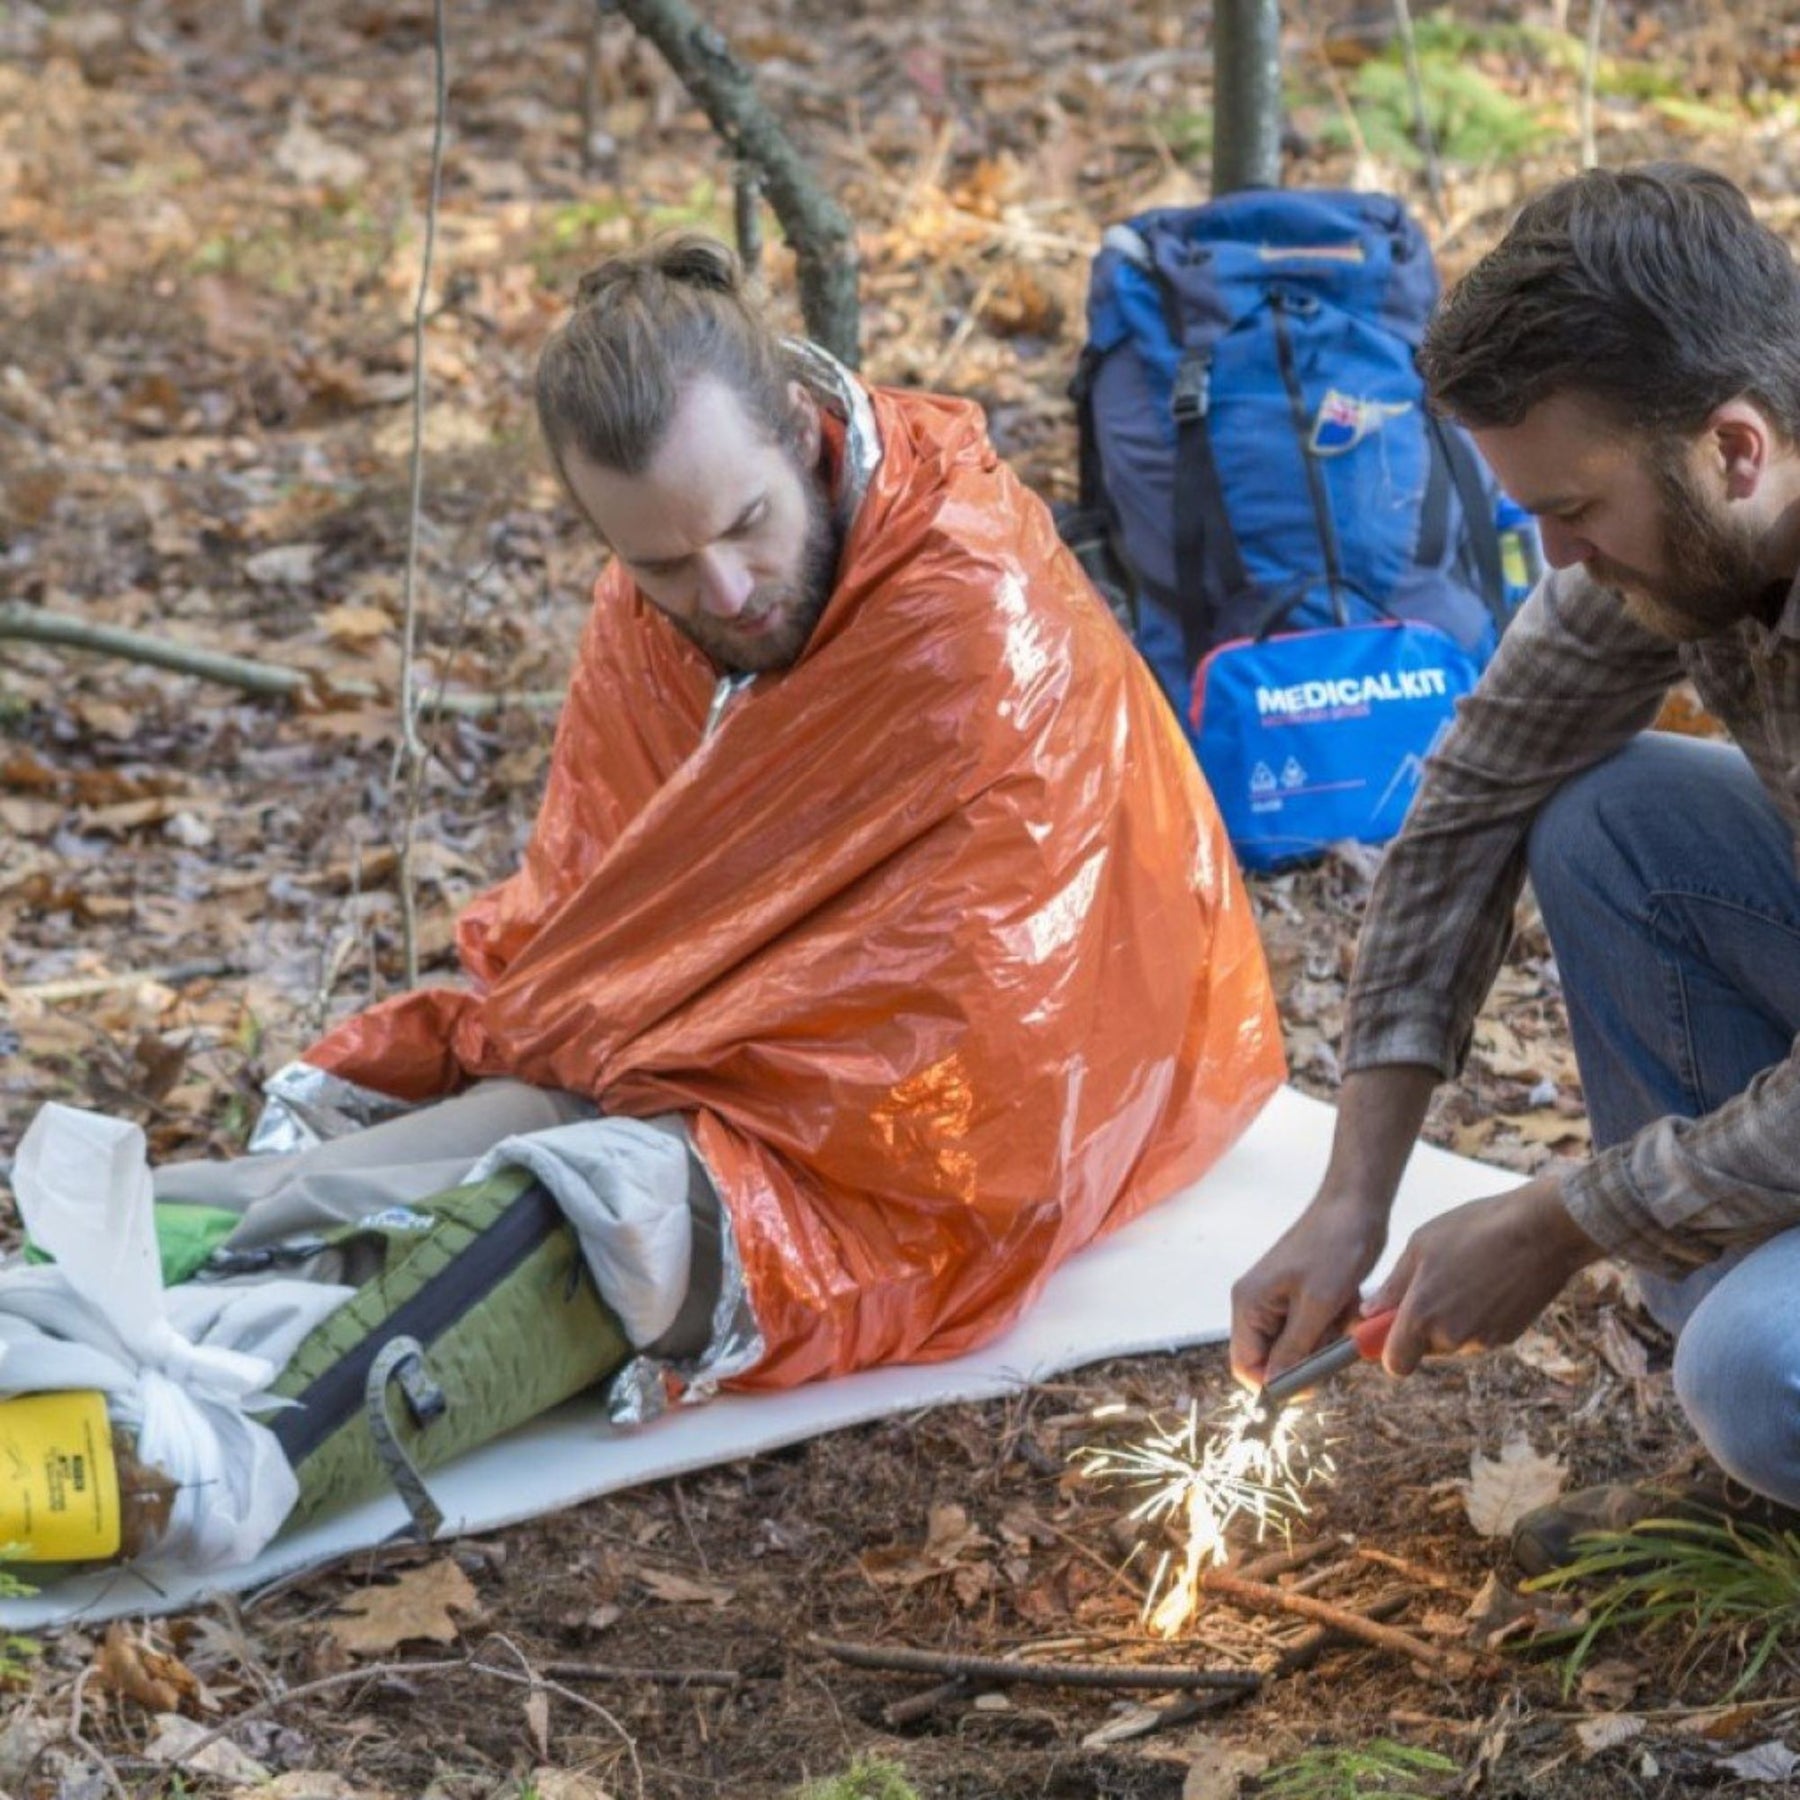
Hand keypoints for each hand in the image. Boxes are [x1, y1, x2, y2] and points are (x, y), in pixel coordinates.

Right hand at [1230, 1191, 1387, 1388]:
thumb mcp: (1317, 1305)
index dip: (1276, 1384)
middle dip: (1309, 1355)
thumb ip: (1293, 1350)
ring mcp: (1278, 1299)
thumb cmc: (1335, 1249)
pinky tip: (1347, 1299)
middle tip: (1335, 1335)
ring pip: (1299, 1346)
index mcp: (1248, 1304)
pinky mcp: (1300, 1295)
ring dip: (1326, 1337)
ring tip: (1343, 1308)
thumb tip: (1274, 1389)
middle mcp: (1256, 1304)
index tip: (1313, 1383)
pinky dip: (1334, 1322)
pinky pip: (1314, 1328)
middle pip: (1274, 1358)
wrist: (1356, 1206)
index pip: (1246, 1366)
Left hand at [1368, 1172, 1603, 1375]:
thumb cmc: (1474, 1230)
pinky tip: (1485, 1283)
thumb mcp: (1421, 1247)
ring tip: (1461, 1276)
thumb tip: (1369, 1313)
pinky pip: (1478, 1336)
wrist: (1542, 1232)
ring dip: (1448, 1321)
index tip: (1388, 1327)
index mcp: (1421, 1315)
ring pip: (1452, 1343)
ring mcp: (1483, 1340)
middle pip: (1423, 1350)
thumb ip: (1393, 1286)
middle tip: (1429, 1286)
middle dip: (1420, 1328)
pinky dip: (1475, 1318)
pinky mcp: (1508, 1337)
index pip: (1394, 1363)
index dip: (1388, 1349)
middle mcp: (1451, 1337)